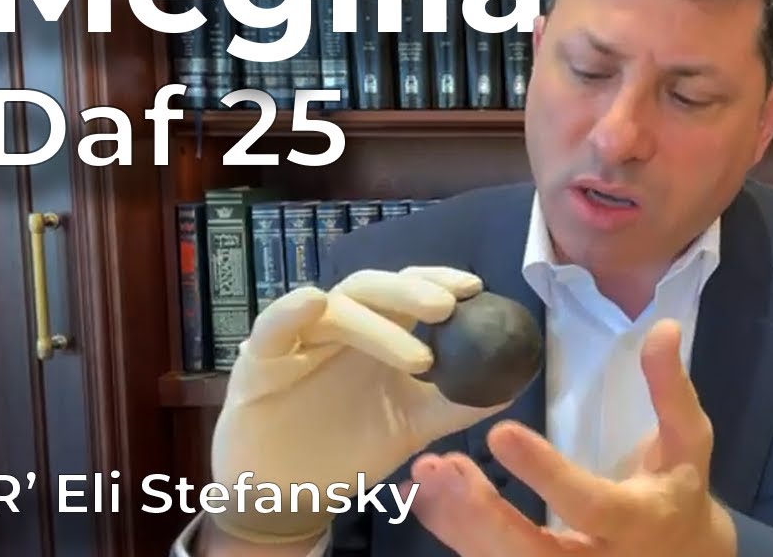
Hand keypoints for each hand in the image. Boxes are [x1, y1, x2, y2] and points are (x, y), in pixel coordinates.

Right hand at [207, 267, 510, 544]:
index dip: (441, 282)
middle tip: (448, 306)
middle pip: (375, 287)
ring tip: (419, 357)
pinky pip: (274, 325)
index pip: (410, 291)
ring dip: (378, 325)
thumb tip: (511, 383)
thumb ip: (457, 402)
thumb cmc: (351, 444)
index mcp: (379, 331)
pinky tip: (312, 303)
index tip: (476, 289)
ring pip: (336, 308)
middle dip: (413, 291)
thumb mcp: (414, 425)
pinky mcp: (261, 358)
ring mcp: (302, 337)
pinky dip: (291, 311)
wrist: (290, 491)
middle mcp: (342, 324)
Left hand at [408, 319, 735, 555]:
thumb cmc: (678, 489)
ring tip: (424, 474)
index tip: (501, 431)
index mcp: (637, 521)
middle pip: (532, 553)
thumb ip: (670, 389)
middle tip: (443, 466)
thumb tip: (662, 327)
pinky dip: (454, 531)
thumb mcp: (688, 440)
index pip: (588, 504)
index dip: (545, 473)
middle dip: (482, 515)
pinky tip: (424, 496)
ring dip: (456, 522)